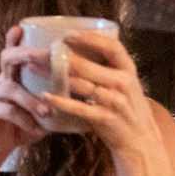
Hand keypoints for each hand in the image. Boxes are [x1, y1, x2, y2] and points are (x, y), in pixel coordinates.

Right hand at [0, 26, 52, 161]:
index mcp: (16, 74)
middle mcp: (2, 79)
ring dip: (31, 100)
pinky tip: (36, 129)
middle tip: (41, 56)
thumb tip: (92, 89)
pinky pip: (7, 111)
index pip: (14, 50)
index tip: (20, 27)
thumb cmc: (28, 121)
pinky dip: (24, 119)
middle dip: (24, 54)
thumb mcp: (44, 106)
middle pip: (7, 58)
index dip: (15, 39)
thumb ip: (58, 95)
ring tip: (48, 111)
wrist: (2, 145)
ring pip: (10, 88)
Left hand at [39, 30, 160, 157]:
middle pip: (88, 65)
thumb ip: (106, 68)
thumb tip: (76, 48)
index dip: (90, 38)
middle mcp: (123, 83)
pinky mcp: (106, 119)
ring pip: (81, 84)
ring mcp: (115, 101)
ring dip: (54, 76)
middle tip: (37, 52)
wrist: (141, 141)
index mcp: (128, 70)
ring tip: (33, 68)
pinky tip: (45, 96)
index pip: (112, 47)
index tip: (68, 34)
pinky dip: (61, 102)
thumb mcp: (123, 83)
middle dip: (59, 58)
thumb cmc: (126, 108)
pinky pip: (80, 108)